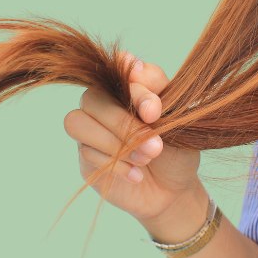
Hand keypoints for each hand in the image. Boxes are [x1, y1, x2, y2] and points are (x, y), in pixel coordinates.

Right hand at [63, 51, 202, 221]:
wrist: (175, 189)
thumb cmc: (178, 149)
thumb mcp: (179, 119)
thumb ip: (157, 90)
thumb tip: (134, 69)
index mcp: (130, 85)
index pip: (119, 70)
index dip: (133, 90)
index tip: (154, 112)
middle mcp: (104, 101)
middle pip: (92, 98)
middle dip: (125, 124)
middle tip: (156, 146)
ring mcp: (91, 128)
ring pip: (78, 122)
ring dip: (114, 143)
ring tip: (146, 159)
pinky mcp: (85, 155)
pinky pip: (86, 152)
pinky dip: (116, 164)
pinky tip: (137, 174)